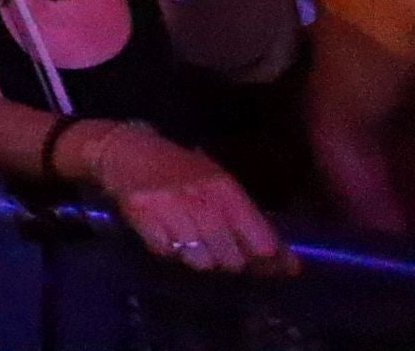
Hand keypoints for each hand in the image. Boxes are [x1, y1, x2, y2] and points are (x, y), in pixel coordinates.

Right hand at [95, 125, 297, 276]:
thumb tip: (288, 263)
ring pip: (200, 261)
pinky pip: (167, 253)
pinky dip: (168, 248)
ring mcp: (171, 208)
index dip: (266, 260)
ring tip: (188, 238)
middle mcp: (201, 199)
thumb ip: (250, 220)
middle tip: (217, 246)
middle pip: (231, 258)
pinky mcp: (144, 217)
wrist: (125, 151)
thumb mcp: (217, 183)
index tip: (261, 262)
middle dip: (228, 259)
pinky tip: (164, 231)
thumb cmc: (179, 168)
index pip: (261, 242)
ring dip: (197, 256)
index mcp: (225, 189)